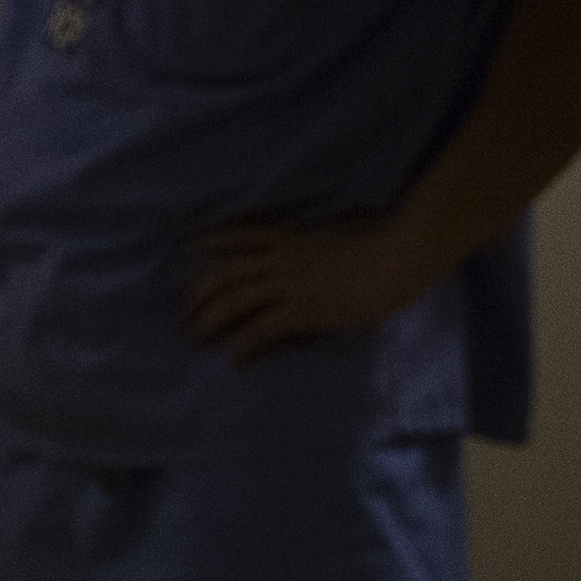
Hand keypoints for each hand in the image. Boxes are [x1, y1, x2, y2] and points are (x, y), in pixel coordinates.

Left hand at [189, 220, 437, 358]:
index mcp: (289, 236)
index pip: (240, 235)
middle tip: (181, 313)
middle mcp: (280, 258)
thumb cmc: (381, 238)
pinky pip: (261, 328)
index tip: (189, 249)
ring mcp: (288, 284)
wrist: (399, 256)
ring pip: (233, 300)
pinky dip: (243, 344)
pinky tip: (233, 359)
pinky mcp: (302, 309)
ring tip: (195, 339)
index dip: (211, 242)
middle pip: (224, 272)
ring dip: (209, 320)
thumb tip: (338, 221)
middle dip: (197, 293)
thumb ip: (326, 228)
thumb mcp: (343, 224)